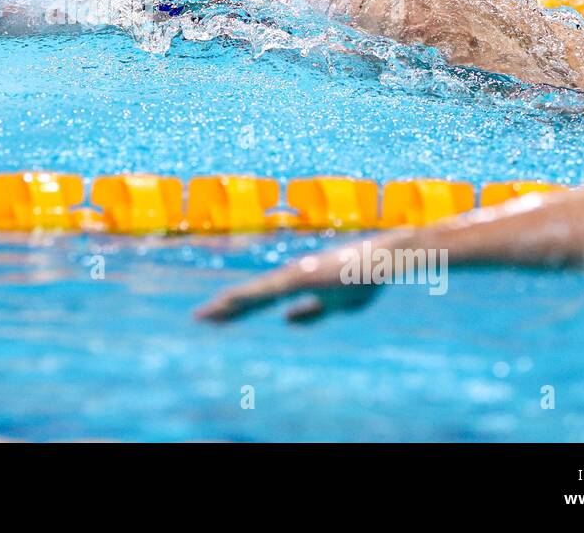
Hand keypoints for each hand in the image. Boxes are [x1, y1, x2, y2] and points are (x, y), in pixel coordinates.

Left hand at [195, 249, 380, 323]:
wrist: (383, 260)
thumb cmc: (364, 277)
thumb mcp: (337, 305)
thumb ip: (311, 313)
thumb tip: (286, 322)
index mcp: (295, 283)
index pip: (259, 300)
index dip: (239, 309)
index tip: (219, 317)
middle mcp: (288, 277)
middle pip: (249, 297)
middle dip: (225, 309)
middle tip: (200, 318)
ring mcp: (291, 275)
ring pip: (252, 294)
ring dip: (227, 306)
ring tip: (203, 316)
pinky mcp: (298, 276)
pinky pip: (265, 291)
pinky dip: (244, 298)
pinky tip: (225, 303)